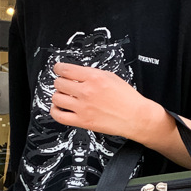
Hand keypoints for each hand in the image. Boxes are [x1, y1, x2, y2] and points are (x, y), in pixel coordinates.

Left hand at [50, 61, 190, 168]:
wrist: (136, 117)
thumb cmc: (127, 98)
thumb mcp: (111, 77)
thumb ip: (92, 75)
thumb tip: (77, 74)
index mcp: (94, 77)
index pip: (66, 69)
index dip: (58, 68)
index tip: (58, 69)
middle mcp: (86, 91)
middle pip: (59, 83)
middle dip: (60, 82)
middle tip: (63, 84)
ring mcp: (82, 107)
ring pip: (56, 98)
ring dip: (57, 95)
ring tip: (62, 96)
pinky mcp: (82, 121)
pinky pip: (59, 115)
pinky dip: (55, 110)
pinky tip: (58, 107)